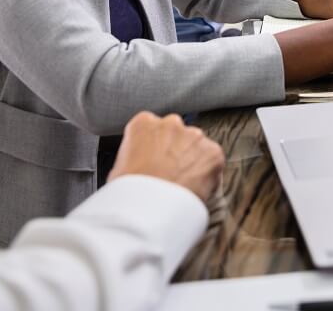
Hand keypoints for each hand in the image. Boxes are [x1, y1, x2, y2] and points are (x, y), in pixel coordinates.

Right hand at [107, 112, 224, 202]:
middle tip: (170, 175)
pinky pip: (214, 162)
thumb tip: (138, 168)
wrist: (148, 209)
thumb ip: (133, 157)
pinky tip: (196, 190)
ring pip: (196, 147)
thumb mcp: (118, 169)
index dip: (153, 149)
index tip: (154, 162)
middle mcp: (171, 123)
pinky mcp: (213, 153)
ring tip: (182, 186)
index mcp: (143, 124)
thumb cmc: (129, 193)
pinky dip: (209, 175)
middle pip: (177, 135)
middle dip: (176, 152)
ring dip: (192, 162)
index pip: (152, 129)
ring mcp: (194, 136)